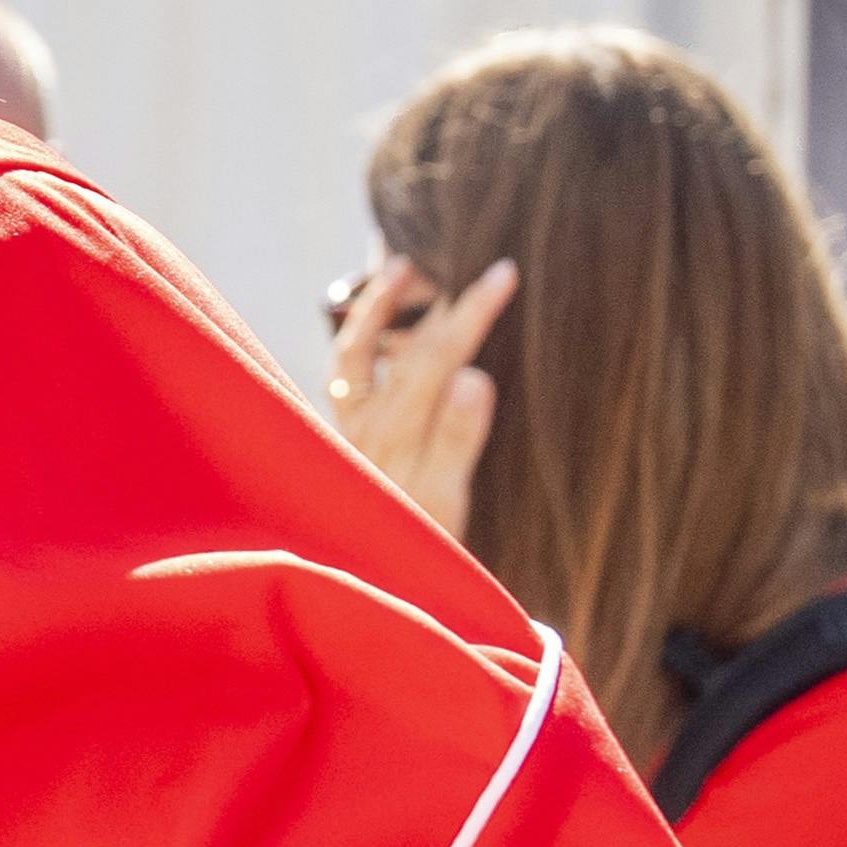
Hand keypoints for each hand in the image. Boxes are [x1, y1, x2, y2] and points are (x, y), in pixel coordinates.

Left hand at [327, 256, 515, 541]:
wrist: (355, 591)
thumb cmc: (410, 552)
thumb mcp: (444, 504)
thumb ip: (456, 440)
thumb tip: (476, 374)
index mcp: (394, 431)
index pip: (437, 355)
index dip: (472, 311)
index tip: (505, 273)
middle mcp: (363, 424)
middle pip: (400, 346)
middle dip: (435, 300)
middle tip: (460, 255)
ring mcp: (348, 433)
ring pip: (357, 352)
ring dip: (377, 309)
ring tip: (401, 269)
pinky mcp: (341, 445)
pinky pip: (346, 378)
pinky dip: (359, 344)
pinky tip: (372, 331)